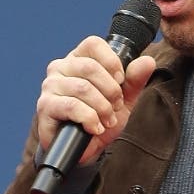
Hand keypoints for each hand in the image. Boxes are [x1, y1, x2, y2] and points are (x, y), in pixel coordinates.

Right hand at [36, 36, 156, 165]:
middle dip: (111, 91)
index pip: (93, 44)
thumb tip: (147, 61)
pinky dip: (90, 118)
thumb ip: (134, 80)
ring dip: (102, 108)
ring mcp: (51, 86)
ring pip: (83, 88)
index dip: (111, 61)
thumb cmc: (100, 119)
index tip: (120, 80)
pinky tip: (95, 127)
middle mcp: (61, 68)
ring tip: (107, 120)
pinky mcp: (46, 106)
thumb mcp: (123, 99)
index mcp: (78, 59)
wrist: (85, 149)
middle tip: (116, 106)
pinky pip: (72, 106)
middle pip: (90, 67)